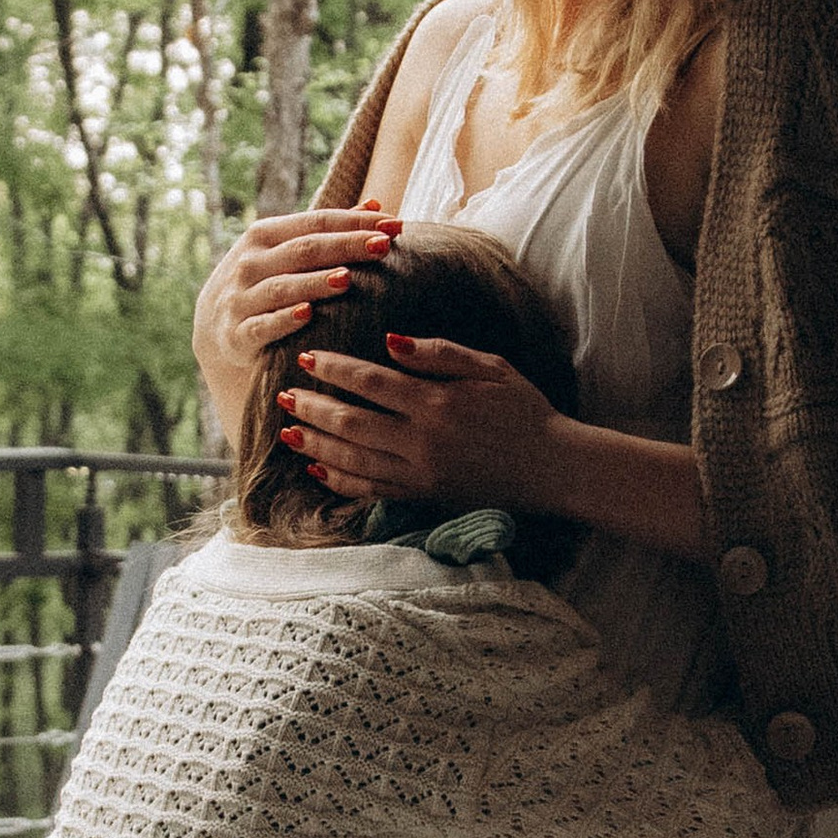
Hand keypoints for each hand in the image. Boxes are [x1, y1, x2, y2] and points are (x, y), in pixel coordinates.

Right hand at [193, 204, 402, 441]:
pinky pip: (262, 326)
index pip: (317, 222)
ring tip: (347, 278)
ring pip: (283, 287)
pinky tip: (307, 315)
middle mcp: (250, 262)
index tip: (395, 224)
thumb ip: (329, 231)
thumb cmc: (266, 282)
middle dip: (346, 246)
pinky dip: (283, 320)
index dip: (356, 222)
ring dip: (315, 283)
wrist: (215, 327)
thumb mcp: (288, 251)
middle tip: (383, 246)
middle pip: (304, 250)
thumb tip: (377, 202)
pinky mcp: (236, 334)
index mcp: (266, 235)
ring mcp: (240, 297)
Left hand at [278, 332, 563, 512]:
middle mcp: (424, 442)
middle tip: (282, 395)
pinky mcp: (424, 497)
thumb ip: (439, 353)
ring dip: (316, 447)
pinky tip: (318, 471)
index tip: (307, 359)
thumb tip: (390, 340)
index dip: (334, 371)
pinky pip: (372, 491)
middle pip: (352, 424)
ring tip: (288, 432)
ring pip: (354, 462)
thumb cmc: (525, 410)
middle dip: (313, 409)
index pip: (371, 383)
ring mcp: (421, 474)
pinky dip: (340, 482)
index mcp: (439, 404)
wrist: (554, 468)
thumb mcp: (491, 367)